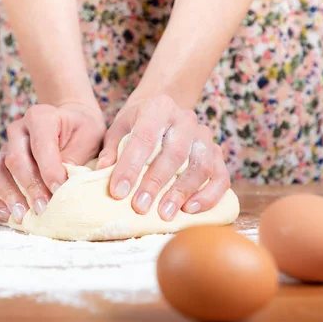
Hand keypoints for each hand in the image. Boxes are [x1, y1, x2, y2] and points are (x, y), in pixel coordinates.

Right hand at [0, 102, 105, 223]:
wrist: (71, 122)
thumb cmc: (82, 130)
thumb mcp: (90, 136)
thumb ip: (77, 157)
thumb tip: (65, 184)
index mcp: (41, 117)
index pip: (40, 144)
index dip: (49, 169)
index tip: (59, 189)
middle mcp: (18, 130)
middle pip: (15, 159)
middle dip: (30, 187)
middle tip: (43, 208)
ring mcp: (5, 147)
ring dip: (8, 195)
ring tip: (22, 215)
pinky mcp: (0, 164)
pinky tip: (5, 215)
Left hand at [97, 95, 230, 221]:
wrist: (164, 110)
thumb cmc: (137, 124)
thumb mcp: (119, 129)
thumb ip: (111, 149)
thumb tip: (102, 171)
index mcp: (158, 107)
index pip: (145, 137)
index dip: (130, 166)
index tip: (118, 192)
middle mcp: (186, 118)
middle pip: (175, 153)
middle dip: (156, 183)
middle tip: (140, 207)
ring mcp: (205, 135)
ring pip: (201, 166)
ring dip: (182, 192)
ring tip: (164, 214)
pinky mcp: (218, 152)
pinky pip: (221, 176)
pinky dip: (209, 195)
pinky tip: (190, 209)